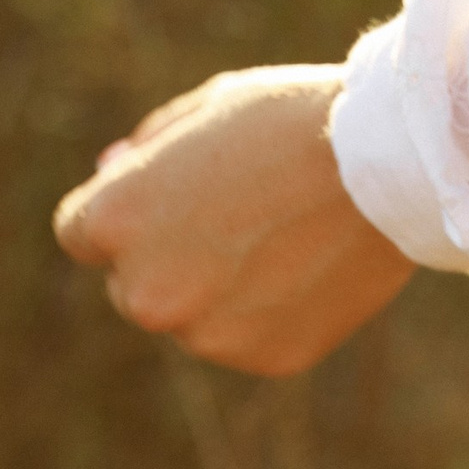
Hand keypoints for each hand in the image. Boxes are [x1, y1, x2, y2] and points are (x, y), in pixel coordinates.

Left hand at [52, 63, 413, 376]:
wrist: (388, 159)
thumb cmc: (291, 117)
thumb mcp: (207, 109)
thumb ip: (146, 152)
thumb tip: (105, 175)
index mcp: (117, 220)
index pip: (80, 233)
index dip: (127, 208)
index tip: (173, 192)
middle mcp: (146, 290)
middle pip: (132, 284)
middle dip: (169, 253)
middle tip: (240, 209)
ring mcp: (204, 334)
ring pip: (195, 315)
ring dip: (222, 285)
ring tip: (288, 230)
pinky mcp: (260, 358)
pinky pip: (249, 336)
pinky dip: (270, 309)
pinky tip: (311, 262)